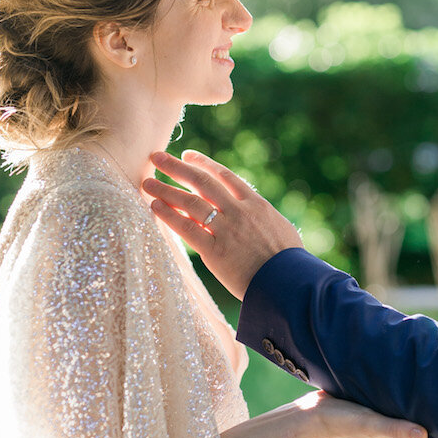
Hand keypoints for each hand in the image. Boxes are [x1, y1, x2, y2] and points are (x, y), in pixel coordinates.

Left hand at [143, 150, 301, 297]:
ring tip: (147, 181)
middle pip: (202, 182)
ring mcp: (227, 230)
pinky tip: (155, 206)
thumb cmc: (291, 262)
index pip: (225, 176)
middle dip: (177, 168)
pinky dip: (169, 216)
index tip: (188, 155)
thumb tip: (258, 217)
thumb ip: (263, 219)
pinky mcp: (216, 251)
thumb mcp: (281, 229)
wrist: (290, 283)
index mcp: (256, 204)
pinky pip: (187, 229)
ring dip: (166, 190)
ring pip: (190, 203)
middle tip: (157, 156)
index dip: (204, 164)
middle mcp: (239, 211)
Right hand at [295, 390, 426, 437]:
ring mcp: (385, 418)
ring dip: (424, 403)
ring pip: (411, 411)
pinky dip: (407, 394)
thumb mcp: (370, 424)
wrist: (312, 413)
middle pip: (422, 423)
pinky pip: (397, 401)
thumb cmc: (342, 420)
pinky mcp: (377, 405)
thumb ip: (395, 429)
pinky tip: (415, 381)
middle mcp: (394, 429)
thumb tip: (425, 435)